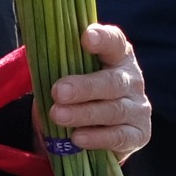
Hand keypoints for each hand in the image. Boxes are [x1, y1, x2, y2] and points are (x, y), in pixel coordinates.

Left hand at [49, 23, 151, 159]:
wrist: (95, 129)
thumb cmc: (79, 94)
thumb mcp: (70, 75)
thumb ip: (61, 66)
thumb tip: (37, 57)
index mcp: (117, 57)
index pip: (114, 42)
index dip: (103, 39)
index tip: (86, 38)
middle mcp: (132, 80)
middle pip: (112, 81)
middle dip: (84, 87)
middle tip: (58, 92)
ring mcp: (138, 108)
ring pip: (113, 110)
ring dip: (84, 114)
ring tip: (58, 116)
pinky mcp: (139, 135)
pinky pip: (118, 137)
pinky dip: (97, 138)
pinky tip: (77, 138)